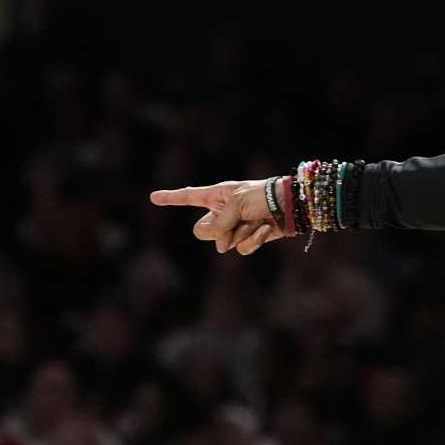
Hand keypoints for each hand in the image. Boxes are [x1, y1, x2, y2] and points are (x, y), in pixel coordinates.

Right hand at [149, 179, 287, 254]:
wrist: (291, 205)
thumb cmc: (263, 196)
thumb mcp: (235, 204)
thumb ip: (220, 224)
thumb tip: (220, 247)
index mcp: (216, 195)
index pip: (189, 197)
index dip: (171, 198)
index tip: (153, 197)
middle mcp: (222, 212)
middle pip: (202, 231)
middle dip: (218, 230)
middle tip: (236, 220)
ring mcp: (235, 227)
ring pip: (223, 243)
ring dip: (242, 233)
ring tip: (256, 221)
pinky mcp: (249, 238)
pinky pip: (242, 248)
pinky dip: (254, 240)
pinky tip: (266, 229)